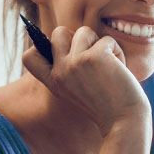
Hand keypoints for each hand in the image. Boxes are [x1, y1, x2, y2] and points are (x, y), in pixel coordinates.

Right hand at [22, 25, 150, 135]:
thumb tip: (72, 37)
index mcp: (55, 82)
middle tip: (94, 56)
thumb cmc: (109, 106)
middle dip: (78, 37)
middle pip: (59, 33)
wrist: (125, 121)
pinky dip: (118, 52)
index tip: (62, 52)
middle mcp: (60, 71)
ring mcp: (75, 63)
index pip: (29, 57)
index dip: (40, 46)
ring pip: (84, 32)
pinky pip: (107, 40)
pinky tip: (120, 70)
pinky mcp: (94, 56)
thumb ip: (71, 69)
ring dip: (101, 44)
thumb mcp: (80, 90)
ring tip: (110, 65)